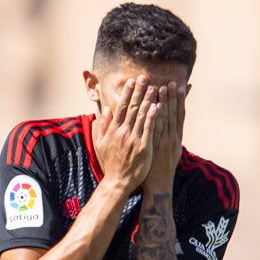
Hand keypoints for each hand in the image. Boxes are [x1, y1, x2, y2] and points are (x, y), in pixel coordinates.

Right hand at [92, 75, 158, 191]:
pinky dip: (153, 117)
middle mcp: (123, 132)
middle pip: (133, 108)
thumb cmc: (111, 163)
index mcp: (114, 130)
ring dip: (148, 100)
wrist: (118, 181)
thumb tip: (106, 109)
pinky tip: (158, 106)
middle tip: (145, 78)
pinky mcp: (144, 148)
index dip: (127, 93)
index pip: (122, 107)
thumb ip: (103, 125)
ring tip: (154, 87)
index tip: (132, 81)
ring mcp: (134, 140)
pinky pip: (149, 129)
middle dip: (139, 91)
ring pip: (142, 116)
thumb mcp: (101, 143)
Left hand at [145, 81, 183, 191]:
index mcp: (176, 138)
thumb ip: (173, 134)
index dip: (180, 100)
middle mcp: (171, 138)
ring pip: (164, 119)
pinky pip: (153, 130)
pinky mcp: (153, 147)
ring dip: (163, 103)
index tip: (179, 86)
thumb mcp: (173, 150)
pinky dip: (154, 118)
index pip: (179, 115)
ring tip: (161, 88)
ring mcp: (162, 143)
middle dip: (172, 97)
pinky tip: (153, 107)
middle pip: (172, 114)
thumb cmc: (163, 167)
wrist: (159, 185)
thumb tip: (174, 122)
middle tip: (171, 81)